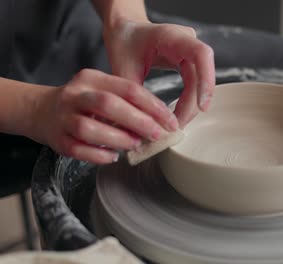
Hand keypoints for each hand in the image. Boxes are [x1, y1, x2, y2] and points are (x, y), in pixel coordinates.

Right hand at [33, 69, 177, 163]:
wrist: (40, 110)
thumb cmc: (82, 103)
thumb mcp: (101, 90)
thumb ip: (127, 101)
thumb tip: (160, 121)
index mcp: (91, 78)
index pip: (127, 88)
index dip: (152, 106)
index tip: (169, 121)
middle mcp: (75, 94)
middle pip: (108, 104)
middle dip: (138, 121)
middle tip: (157, 134)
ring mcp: (63, 117)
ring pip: (90, 128)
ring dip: (118, 138)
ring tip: (135, 145)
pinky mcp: (56, 139)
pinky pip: (78, 149)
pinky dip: (99, 155)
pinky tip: (113, 156)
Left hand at [103, 18, 214, 126]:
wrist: (124, 30)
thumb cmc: (123, 42)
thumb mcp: (122, 67)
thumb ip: (133, 95)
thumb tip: (142, 125)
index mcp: (171, 36)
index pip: (201, 54)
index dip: (207, 80)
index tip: (202, 107)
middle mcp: (186, 41)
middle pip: (202, 75)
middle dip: (193, 104)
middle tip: (177, 126)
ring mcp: (190, 51)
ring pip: (200, 82)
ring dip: (191, 106)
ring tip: (175, 125)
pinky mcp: (189, 62)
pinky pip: (194, 84)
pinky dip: (188, 102)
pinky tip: (176, 116)